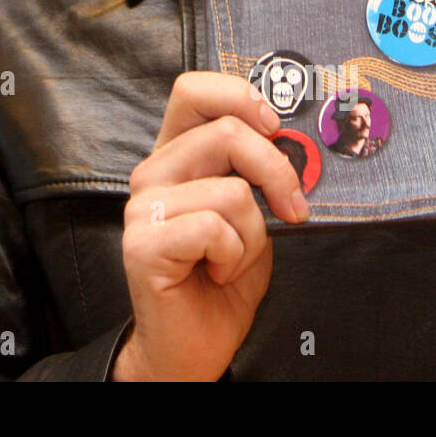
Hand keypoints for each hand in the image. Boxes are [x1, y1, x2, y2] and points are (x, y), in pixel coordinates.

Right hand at [113, 72, 307, 380]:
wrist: (192, 346)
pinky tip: (215, 273)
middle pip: (227, 132)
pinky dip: (233, 258)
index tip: (274, 130)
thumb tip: (292, 142)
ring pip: (231, 190)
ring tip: (231, 259)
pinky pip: (215, 229)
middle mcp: (154, 173)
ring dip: (252, 237)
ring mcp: (143, 207)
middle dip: (277, 174)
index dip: (240, 97)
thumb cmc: (221, 281)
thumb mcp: (250, 214)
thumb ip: (254, 172)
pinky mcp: (144, 243)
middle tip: (290, 211)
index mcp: (176, 156)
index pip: (194, 91)